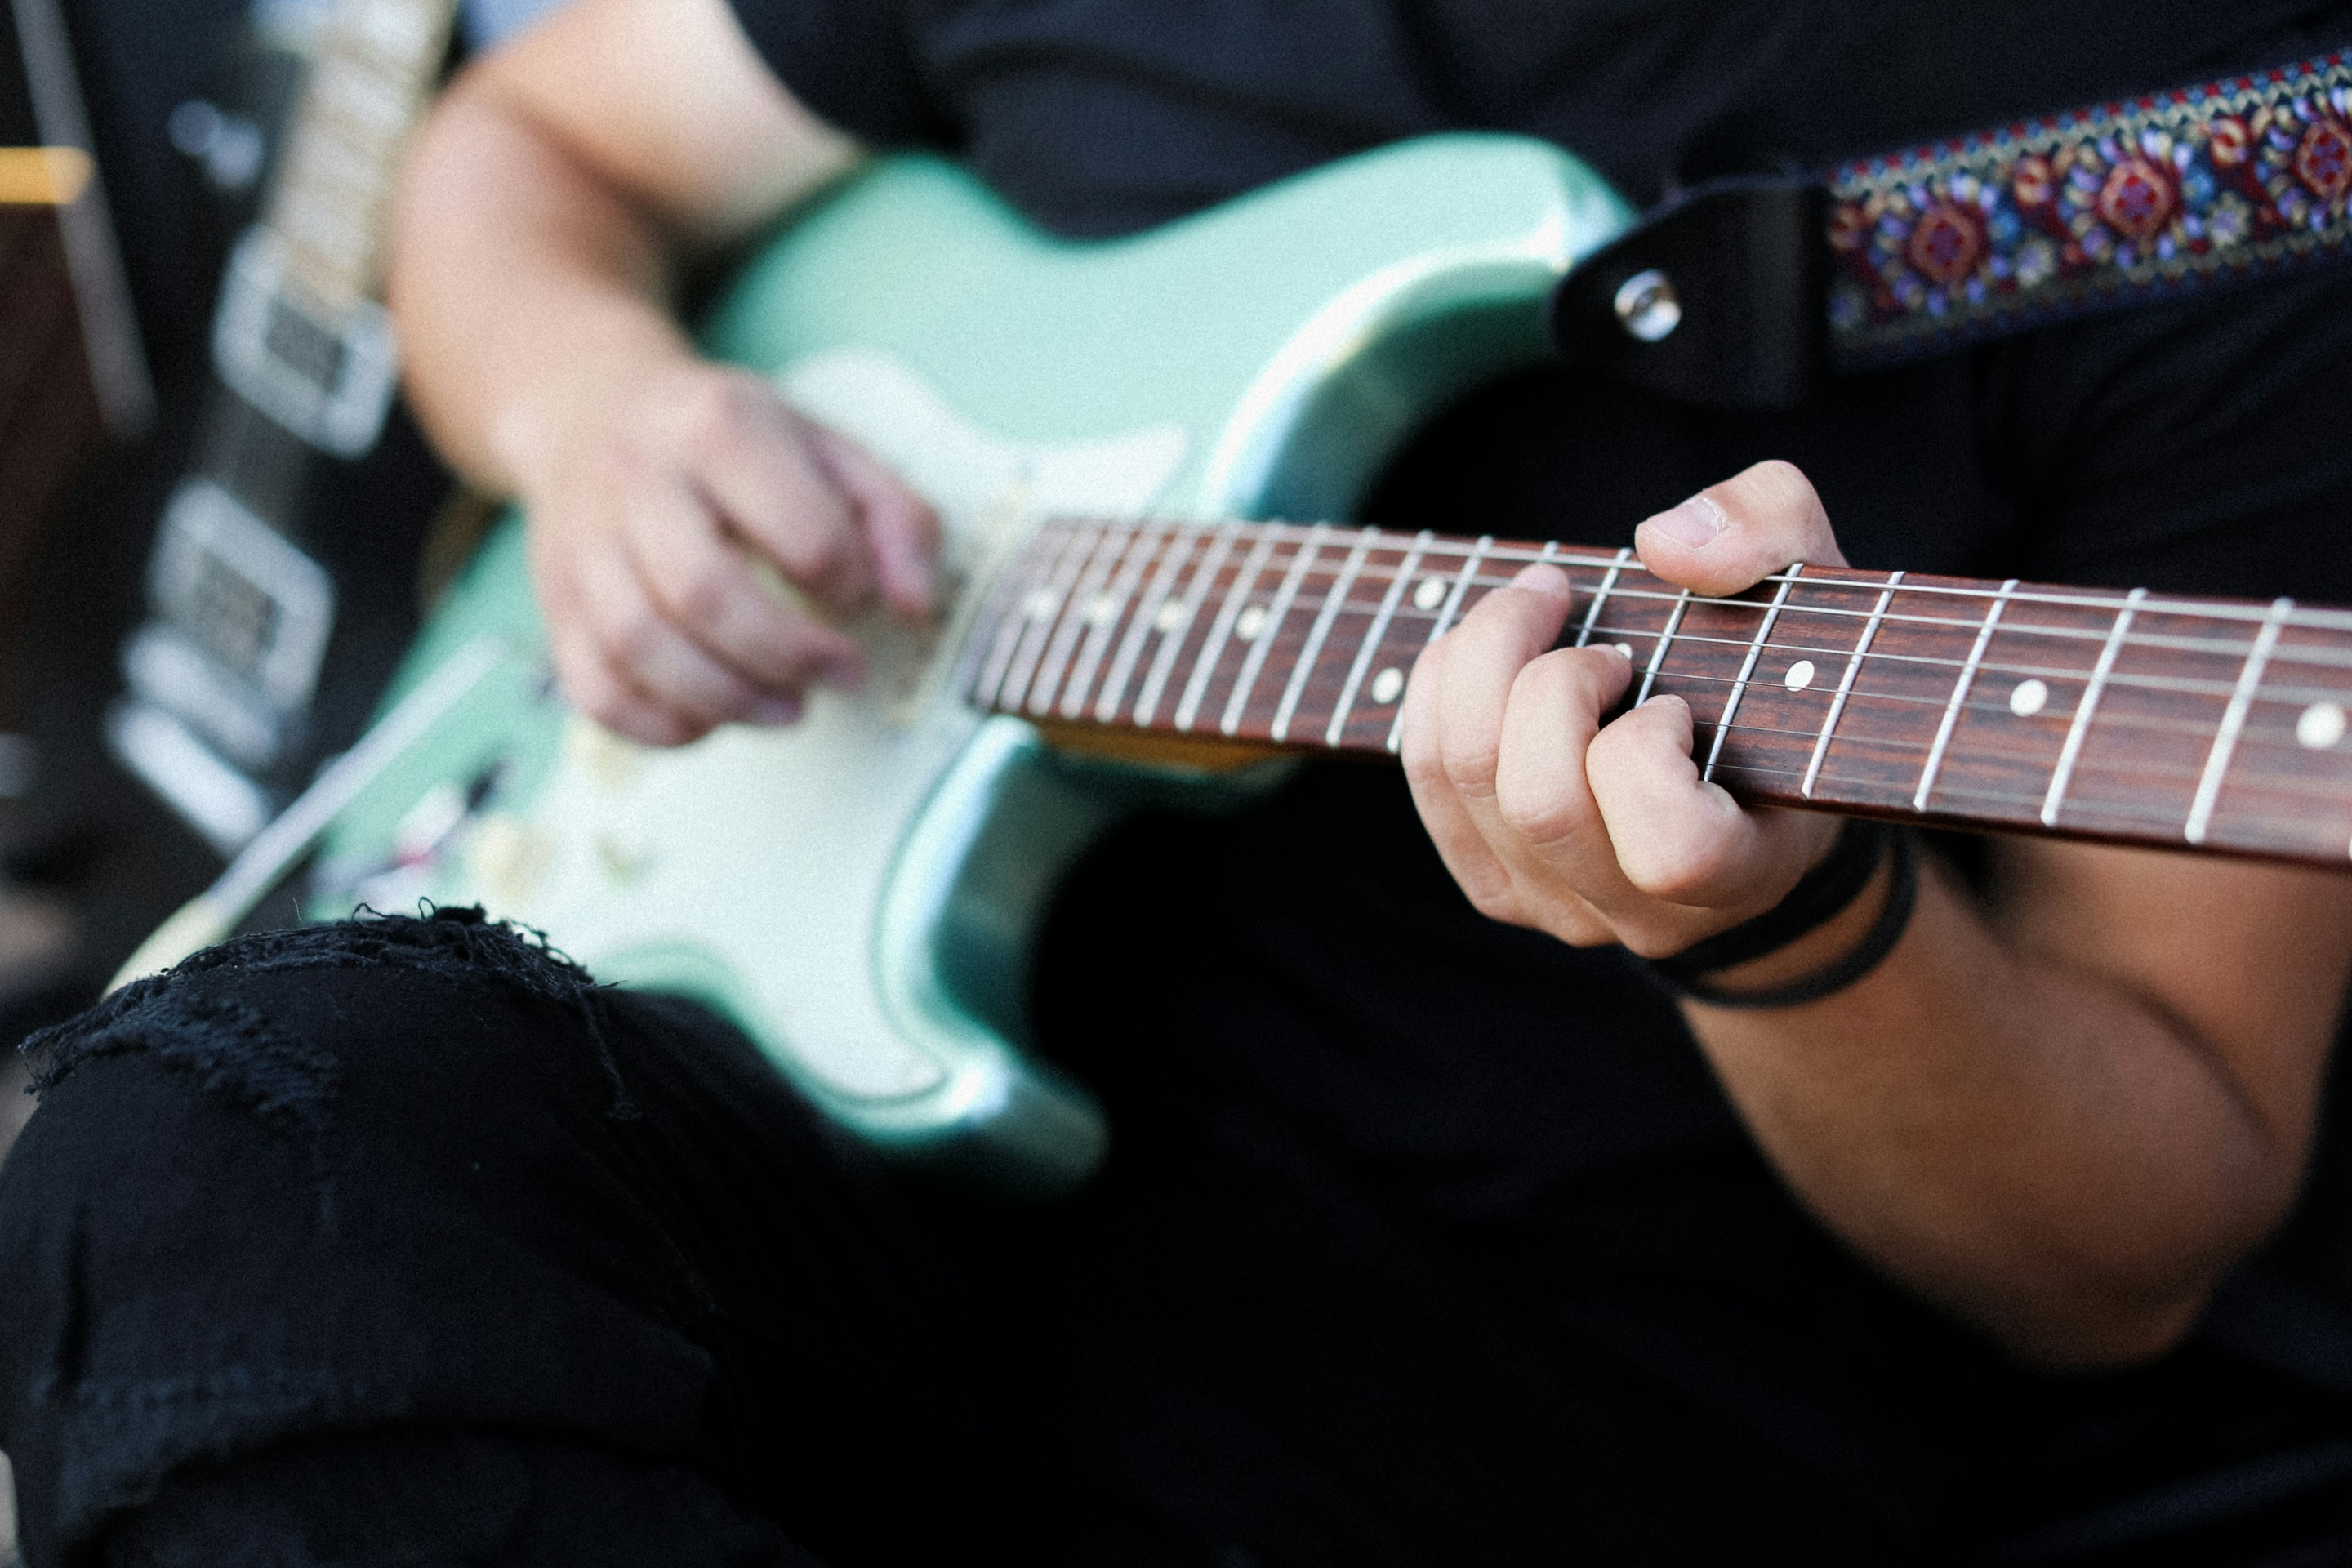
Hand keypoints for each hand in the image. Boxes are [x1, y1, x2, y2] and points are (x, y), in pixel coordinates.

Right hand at [522, 355, 939, 745]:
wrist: (589, 406)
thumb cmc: (725, 441)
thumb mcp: (825, 446)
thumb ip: (893, 519)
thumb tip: (914, 608)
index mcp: (719, 429)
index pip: (803, 534)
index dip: (850, 586)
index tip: (862, 602)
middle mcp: (639, 480)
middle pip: (707, 594)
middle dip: (790, 655)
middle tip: (842, 677)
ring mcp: (585, 544)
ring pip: (641, 646)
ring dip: (728, 699)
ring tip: (787, 709)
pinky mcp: (554, 601)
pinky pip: (593, 688)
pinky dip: (657, 724)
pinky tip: (712, 720)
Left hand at [1401, 461, 1847, 957]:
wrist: (1747, 781)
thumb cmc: (1782, 680)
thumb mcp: (1813, 586)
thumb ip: (1768, 530)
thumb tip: (1663, 544)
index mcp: (1742, 873)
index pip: (1671, 851)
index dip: (1646, 752)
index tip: (1668, 696)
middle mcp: (1644, 916)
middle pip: (1540, 802)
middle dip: (1547, 680)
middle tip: (1593, 632)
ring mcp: (1559, 908)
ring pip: (1467, 782)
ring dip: (1480, 663)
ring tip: (1537, 609)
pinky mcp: (1495, 884)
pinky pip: (1426, 780)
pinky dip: (1437, 689)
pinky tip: (1484, 649)